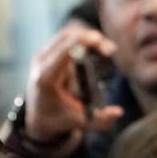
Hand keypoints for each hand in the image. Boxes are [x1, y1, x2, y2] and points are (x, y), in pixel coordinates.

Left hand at [22, 27, 125, 157]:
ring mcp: (43, 54)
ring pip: (69, 35)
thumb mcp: (78, 122)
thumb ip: (99, 120)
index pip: (63, 51)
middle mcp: (41, 62)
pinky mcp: (48, 51)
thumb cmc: (58, 119)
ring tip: (106, 51)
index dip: (83, 42)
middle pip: (67, 37)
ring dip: (88, 40)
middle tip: (110, 49)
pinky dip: (83, 41)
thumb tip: (118, 112)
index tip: (102, 43)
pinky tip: (97, 48)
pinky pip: (67, 38)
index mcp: (45, 78)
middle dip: (90, 39)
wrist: (38, 115)